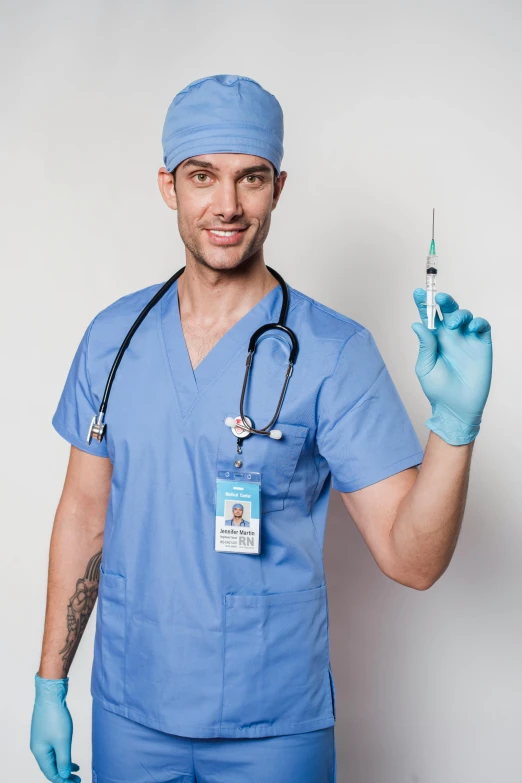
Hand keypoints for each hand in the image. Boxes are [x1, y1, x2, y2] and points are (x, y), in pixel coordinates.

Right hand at [30, 674, 80, 781]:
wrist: (50, 694)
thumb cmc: (55, 716)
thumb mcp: (62, 741)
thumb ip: (64, 760)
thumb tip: (63, 776)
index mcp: (40, 752)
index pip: (51, 773)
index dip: (63, 781)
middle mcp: (38, 747)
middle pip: (51, 767)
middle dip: (64, 774)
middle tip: (77, 779)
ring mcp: (42, 738)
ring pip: (53, 757)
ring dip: (63, 764)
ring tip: (76, 769)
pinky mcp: (46, 730)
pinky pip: (54, 748)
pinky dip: (62, 754)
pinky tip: (69, 753)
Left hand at [411, 289, 492, 445]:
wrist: (457, 407)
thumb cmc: (437, 389)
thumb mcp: (426, 367)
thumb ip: (425, 345)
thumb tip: (417, 324)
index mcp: (434, 340)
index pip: (428, 317)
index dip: (423, 303)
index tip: (417, 292)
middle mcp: (450, 336)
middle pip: (448, 311)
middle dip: (443, 301)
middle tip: (438, 298)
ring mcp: (466, 340)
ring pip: (465, 315)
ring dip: (459, 313)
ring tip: (453, 324)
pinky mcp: (482, 346)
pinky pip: (482, 327)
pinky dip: (478, 322)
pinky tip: (471, 327)